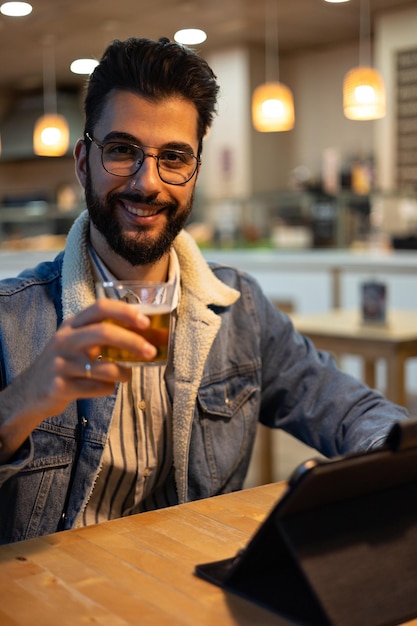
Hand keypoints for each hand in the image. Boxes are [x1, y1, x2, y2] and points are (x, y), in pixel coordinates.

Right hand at [0, 299, 155, 460]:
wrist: (30, 391)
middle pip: (104, 333)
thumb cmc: (64, 363)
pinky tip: (107, 387)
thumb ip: (101, 334)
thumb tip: (144, 335)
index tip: (145, 322)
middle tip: (150, 351)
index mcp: (72, 324)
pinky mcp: (61, 386)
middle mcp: (65, 340)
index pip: (100, 307)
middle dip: (132, 342)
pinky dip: (109, 388)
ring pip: (104, 366)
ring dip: (124, 372)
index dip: (125, 311)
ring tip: (128, 375)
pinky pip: (97, 388)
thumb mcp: (75, 341)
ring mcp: (62, 363)